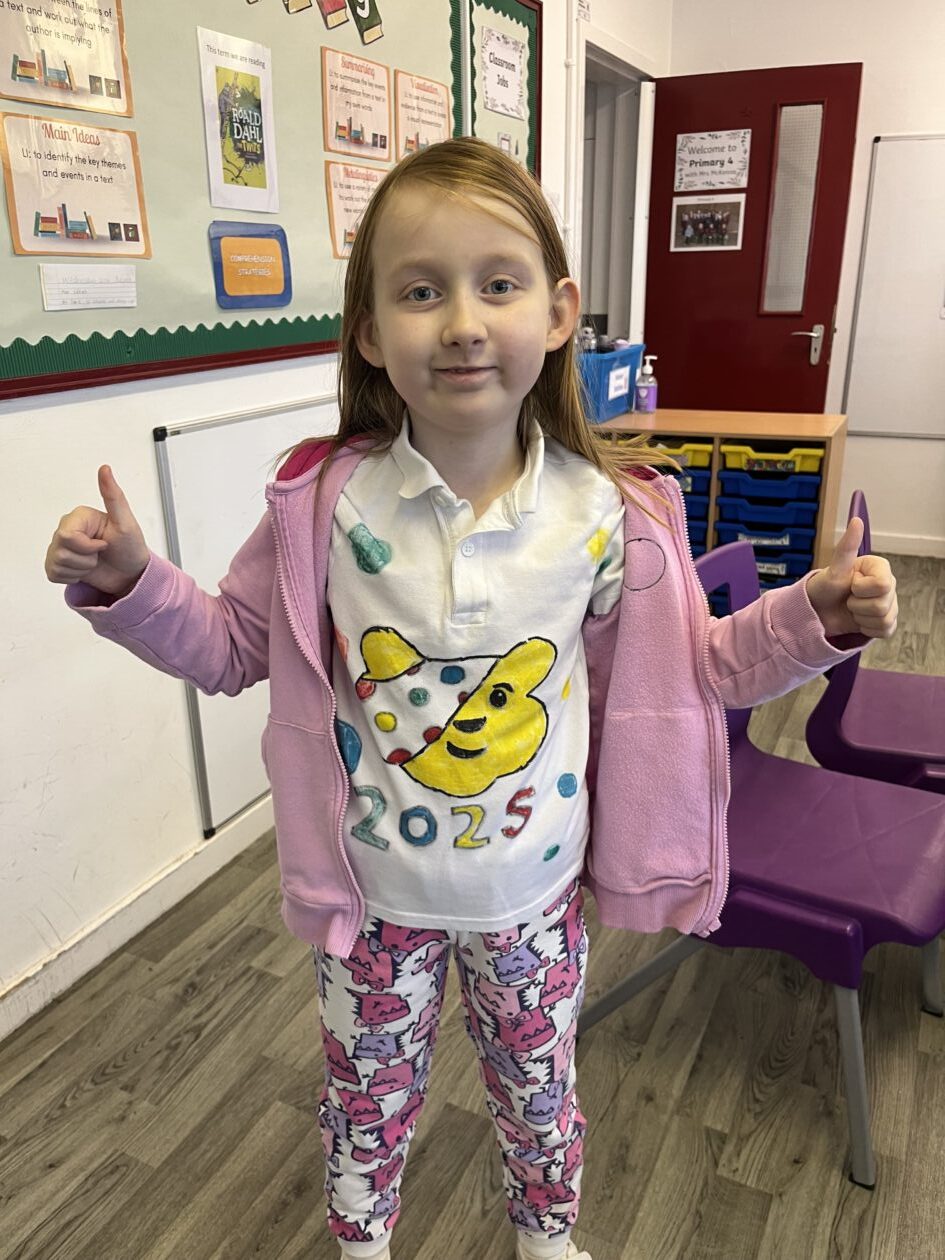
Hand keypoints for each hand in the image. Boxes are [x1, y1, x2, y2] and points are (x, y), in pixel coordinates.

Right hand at [45, 465, 149, 596]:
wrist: (131, 574)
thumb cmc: (130, 548)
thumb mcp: (126, 522)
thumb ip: (113, 496)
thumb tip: (105, 468)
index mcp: (79, 516)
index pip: (68, 536)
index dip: (88, 547)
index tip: (104, 544)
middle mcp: (66, 528)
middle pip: (61, 550)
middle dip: (86, 559)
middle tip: (100, 554)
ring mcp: (59, 547)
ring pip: (58, 563)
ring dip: (81, 569)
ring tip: (94, 562)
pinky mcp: (57, 564)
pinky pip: (54, 573)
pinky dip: (73, 577)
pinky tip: (85, 571)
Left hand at [805, 517, 897, 639]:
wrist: (817, 611)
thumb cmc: (824, 587)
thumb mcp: (834, 568)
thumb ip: (847, 547)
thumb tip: (856, 521)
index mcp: (880, 568)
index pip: (882, 585)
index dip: (861, 589)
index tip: (850, 584)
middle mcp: (888, 584)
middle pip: (883, 605)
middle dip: (858, 605)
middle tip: (847, 599)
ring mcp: (889, 603)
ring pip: (884, 619)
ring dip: (860, 618)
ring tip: (850, 609)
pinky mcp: (885, 621)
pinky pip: (885, 630)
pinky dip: (867, 629)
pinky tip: (857, 621)